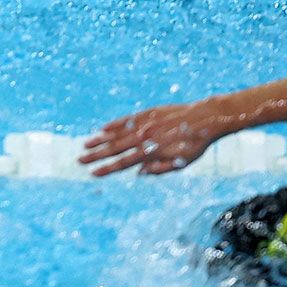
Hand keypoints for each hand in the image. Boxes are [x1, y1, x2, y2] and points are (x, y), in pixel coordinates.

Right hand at [80, 103, 221, 176]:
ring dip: (101, 140)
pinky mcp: (148, 113)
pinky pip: (127, 119)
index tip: (93, 173)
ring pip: (118, 133)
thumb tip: (139, 173)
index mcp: (152, 151)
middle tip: (80, 160)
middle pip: (116, 148)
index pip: (125, 162)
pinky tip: (103, 128)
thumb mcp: (183, 162)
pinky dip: (114, 124)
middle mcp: (145, 137)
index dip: (108, 168)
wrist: (206, 118)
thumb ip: (160, 168)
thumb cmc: (195, 143)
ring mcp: (145, 124)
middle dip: (97, 155)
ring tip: (86, 144)